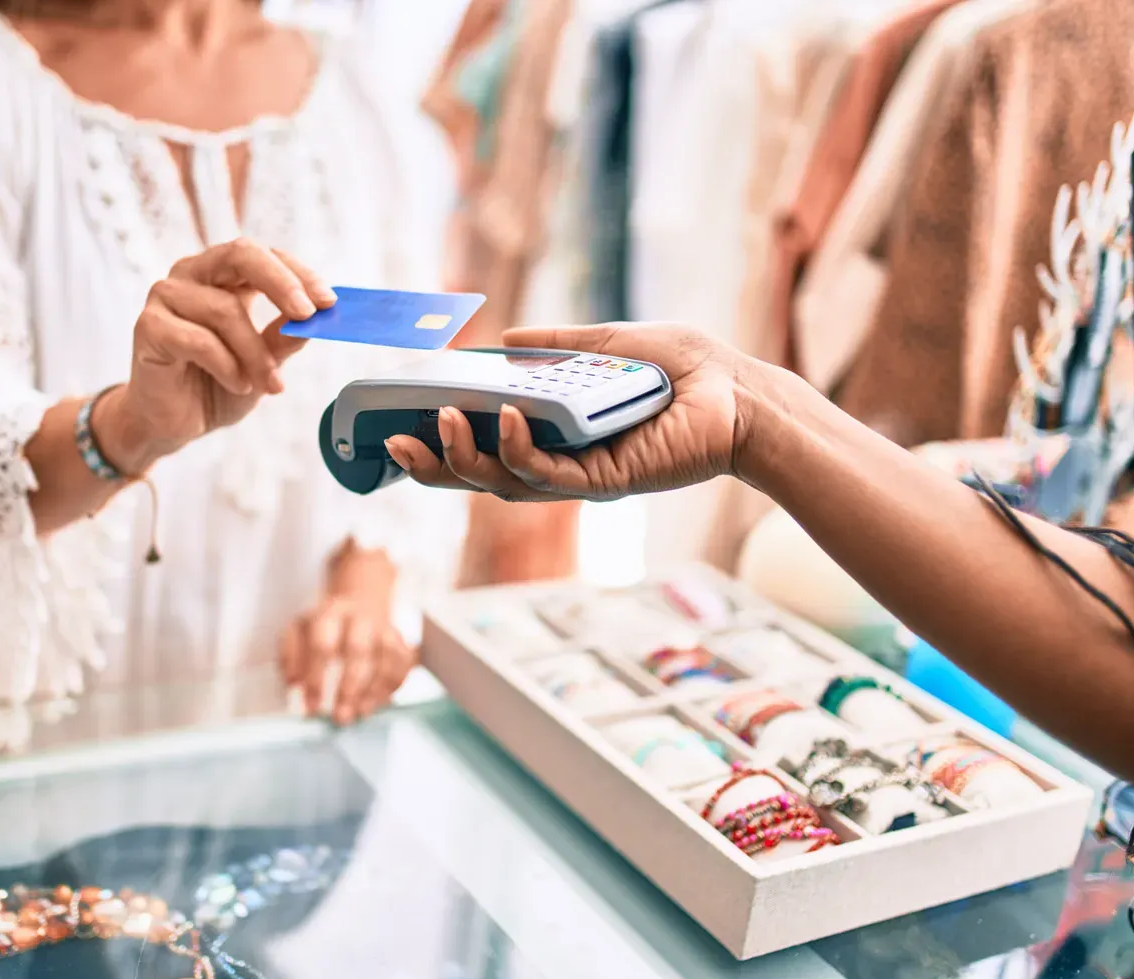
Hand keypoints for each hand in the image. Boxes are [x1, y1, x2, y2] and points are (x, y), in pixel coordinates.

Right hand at [93, 239, 335, 475]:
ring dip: (256, 353)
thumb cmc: (216, 384)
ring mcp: (166, 297)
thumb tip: (315, 319)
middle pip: (240, 255)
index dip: (298, 274)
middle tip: (307, 315)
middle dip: (281, 284)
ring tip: (269, 384)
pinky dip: (227, 366)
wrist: (173, 422)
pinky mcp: (149, 326)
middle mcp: (191, 275)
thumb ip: (283, 337)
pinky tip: (238, 385)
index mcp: (220, 274)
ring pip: (225, 310)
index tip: (328, 302)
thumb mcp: (263, 361)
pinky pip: (199, 340)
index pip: (263, 255)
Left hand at [278, 547, 413, 725]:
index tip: (311, 707)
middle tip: (340, 716)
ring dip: (372, 692)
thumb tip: (294, 685)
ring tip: (358, 714)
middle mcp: (361, 617)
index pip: (323, 645)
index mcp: (330, 613)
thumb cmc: (323, 628)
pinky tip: (375, 704)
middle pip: (358, 650)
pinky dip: (390, 688)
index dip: (317, 678)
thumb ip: (290, 657)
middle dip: (350, 686)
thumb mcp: (298, 632)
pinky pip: (402, 667)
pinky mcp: (401, 642)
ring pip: (384, 659)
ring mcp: (385, 629)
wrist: (359, 606)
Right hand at [384, 324, 753, 501]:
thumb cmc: (683, 370)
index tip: (400, 424)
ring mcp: (579, 476)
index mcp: (552, 433)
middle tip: (395, 444)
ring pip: (504, 482)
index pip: (483, 445)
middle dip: (433, 465)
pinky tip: (505, 417)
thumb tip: (504, 340)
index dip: (439, 442)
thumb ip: (557, 345)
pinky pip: (548, 475)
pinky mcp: (605, 481)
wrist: (738, 391)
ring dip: (465, 457)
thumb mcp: (608, 344)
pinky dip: (519, 451)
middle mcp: (559, 462)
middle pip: (479, 475)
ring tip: (442, 421)